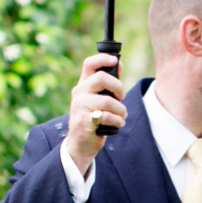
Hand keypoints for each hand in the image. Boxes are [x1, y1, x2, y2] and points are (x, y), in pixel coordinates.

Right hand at [67, 52, 125, 173]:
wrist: (81, 144)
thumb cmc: (93, 119)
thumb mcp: (100, 98)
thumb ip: (109, 82)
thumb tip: (119, 63)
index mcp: (83, 85)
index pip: (89, 64)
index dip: (102, 58)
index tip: (115, 60)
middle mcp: (79, 93)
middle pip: (101, 78)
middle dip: (118, 87)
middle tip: (121, 98)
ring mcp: (80, 106)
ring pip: (108, 101)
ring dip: (121, 110)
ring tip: (121, 116)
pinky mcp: (84, 120)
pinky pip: (107, 116)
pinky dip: (117, 121)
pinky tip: (117, 125)